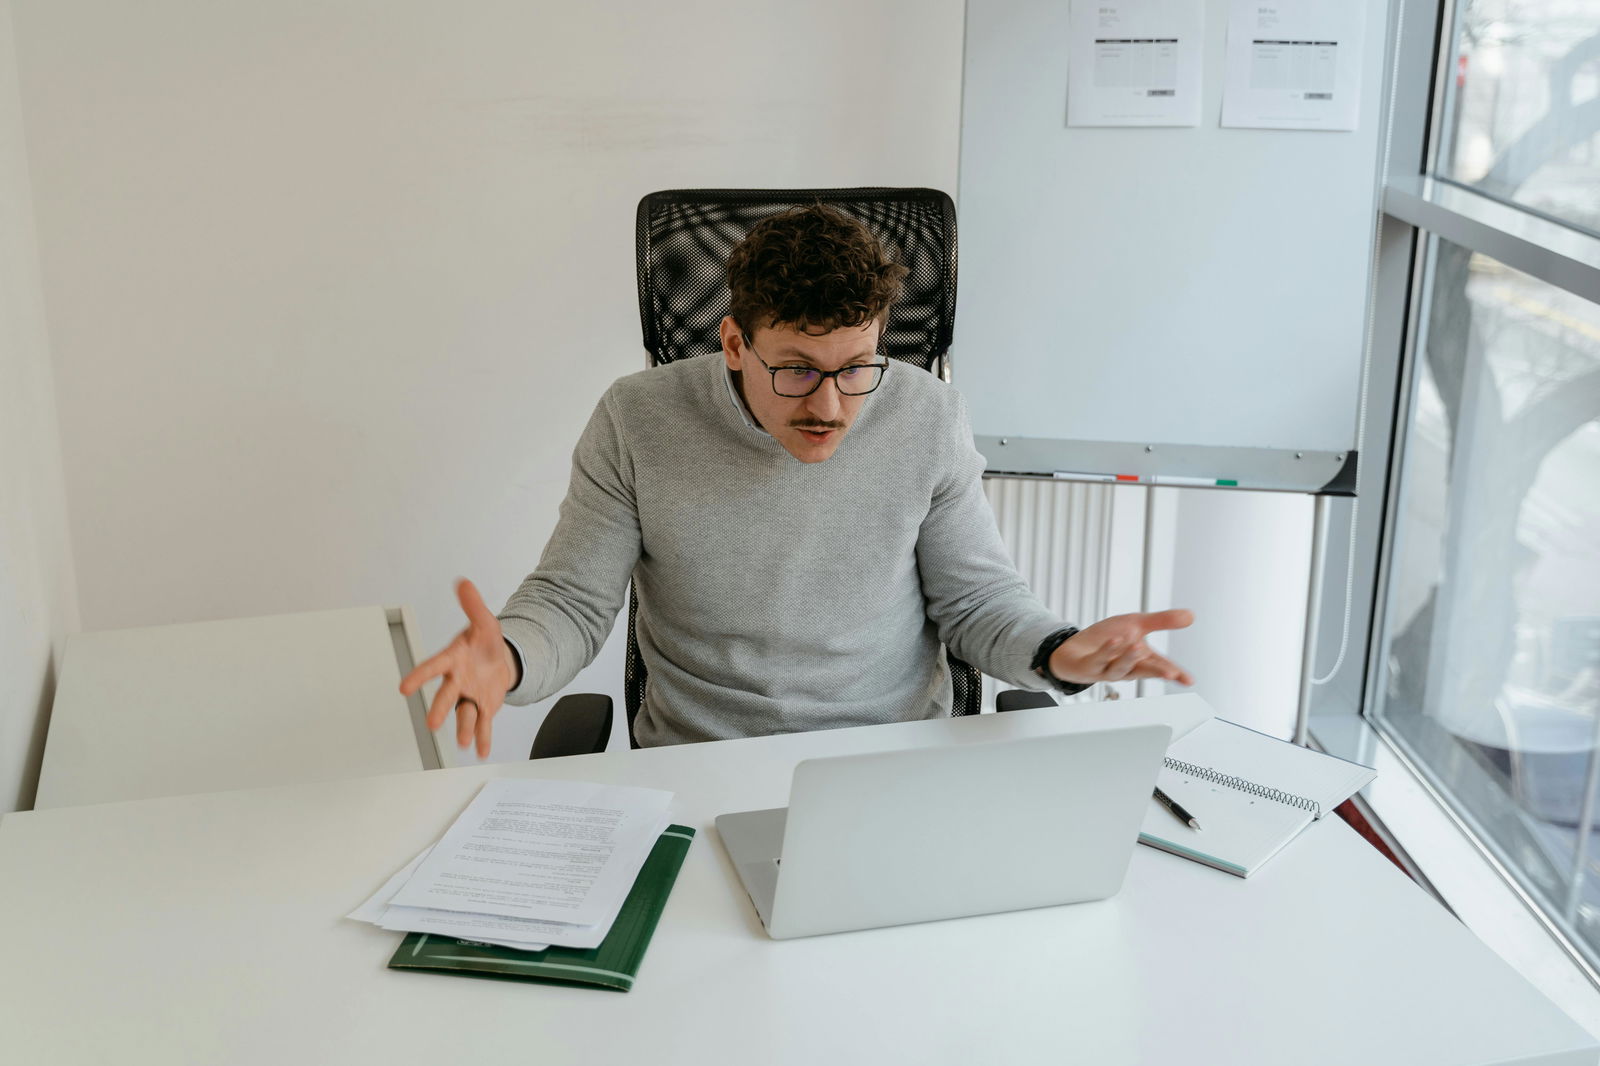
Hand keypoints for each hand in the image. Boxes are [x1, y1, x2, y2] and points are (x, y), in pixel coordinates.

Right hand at [399, 579, 518, 758]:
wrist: (498, 661)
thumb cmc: (484, 643)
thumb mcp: (485, 622)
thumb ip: (474, 605)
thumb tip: (464, 582)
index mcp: (452, 660)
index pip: (433, 667)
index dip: (419, 676)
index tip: (403, 687)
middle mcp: (456, 682)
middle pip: (446, 696)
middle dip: (439, 710)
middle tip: (432, 723)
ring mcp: (468, 697)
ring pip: (464, 714)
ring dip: (465, 728)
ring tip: (465, 742)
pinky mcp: (483, 708)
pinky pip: (483, 725)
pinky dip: (483, 739)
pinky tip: (482, 752)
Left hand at [1048, 609, 1194, 686]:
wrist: (1074, 649)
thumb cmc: (1106, 640)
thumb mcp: (1136, 624)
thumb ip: (1162, 621)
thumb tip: (1190, 616)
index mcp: (1140, 659)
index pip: (1161, 666)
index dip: (1176, 673)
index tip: (1189, 680)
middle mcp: (1126, 667)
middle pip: (1143, 671)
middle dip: (1156, 671)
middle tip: (1170, 672)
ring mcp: (1107, 669)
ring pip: (1120, 668)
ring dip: (1129, 659)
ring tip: (1138, 647)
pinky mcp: (1089, 666)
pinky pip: (1099, 660)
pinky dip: (1107, 651)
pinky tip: (1114, 641)